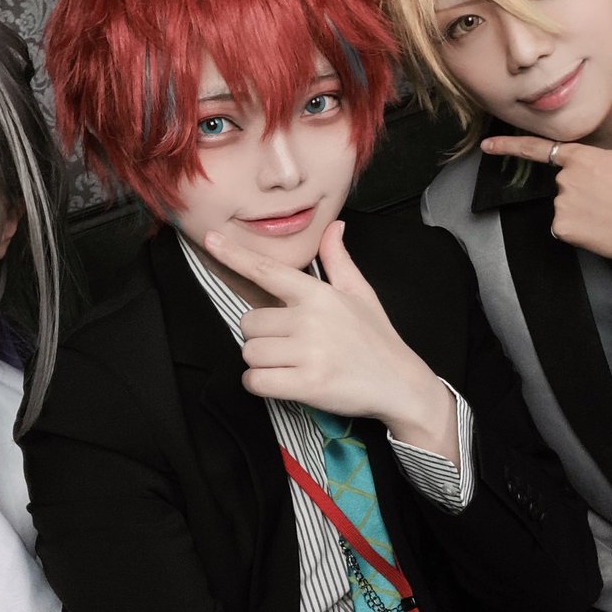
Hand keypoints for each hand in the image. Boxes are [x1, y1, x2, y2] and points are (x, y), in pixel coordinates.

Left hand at [203, 221, 458, 460]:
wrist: (400, 384)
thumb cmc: (376, 338)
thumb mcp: (361, 293)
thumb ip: (338, 260)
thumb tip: (335, 227)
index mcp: (318, 295)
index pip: (268, 270)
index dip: (236, 255)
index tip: (211, 240)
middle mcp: (310, 319)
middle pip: (249, 323)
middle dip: (262, 336)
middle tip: (290, 344)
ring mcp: (308, 352)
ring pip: (250, 353)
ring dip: (262, 362)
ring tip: (292, 364)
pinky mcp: (306, 384)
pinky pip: (256, 381)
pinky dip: (262, 385)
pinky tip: (284, 382)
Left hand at [480, 79, 611, 268]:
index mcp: (580, 157)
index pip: (537, 148)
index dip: (508, 146)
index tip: (487, 146)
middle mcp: (565, 178)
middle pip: (563, 184)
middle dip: (581, 191)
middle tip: (611, 198)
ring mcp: (561, 204)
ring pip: (564, 207)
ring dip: (581, 212)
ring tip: (610, 213)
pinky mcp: (562, 228)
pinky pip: (563, 229)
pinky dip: (579, 231)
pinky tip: (600, 229)